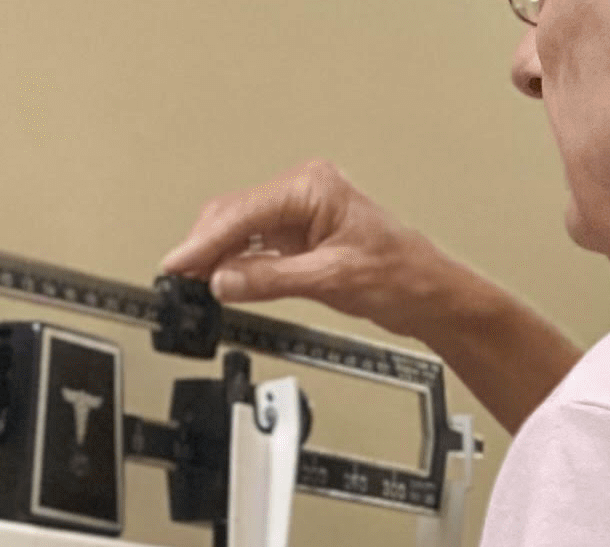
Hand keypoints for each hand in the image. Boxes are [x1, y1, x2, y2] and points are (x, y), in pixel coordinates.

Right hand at [161, 163, 440, 334]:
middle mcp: (304, 193)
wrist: (431, 297)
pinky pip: (259, 248)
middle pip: (236, 215)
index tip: (179, 262)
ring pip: (243, 231)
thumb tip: (225, 280)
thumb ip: (272, 279)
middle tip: (181, 277)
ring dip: (219, 257)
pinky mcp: (303, 239)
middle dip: (206, 246)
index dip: (205, 239)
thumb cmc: (403, 276)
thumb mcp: (332, 280)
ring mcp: (302, 215)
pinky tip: (224, 281)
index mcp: (312, 187)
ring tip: (195, 282)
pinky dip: (240, 265)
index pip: (243, 210)